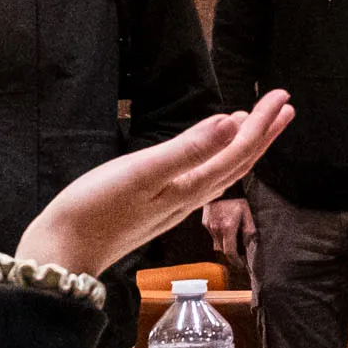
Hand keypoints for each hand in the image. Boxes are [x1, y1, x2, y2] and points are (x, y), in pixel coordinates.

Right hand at [19, 93, 294, 278]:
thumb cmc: (95, 210)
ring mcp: (174, 205)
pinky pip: (202, 180)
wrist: (63, 252)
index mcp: (190, 187)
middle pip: (238, 163)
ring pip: (222, 173)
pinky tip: (213, 158)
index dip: (263, 123)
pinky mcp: (157, 208)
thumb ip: (187, 149)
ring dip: (243, 147)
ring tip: (257, 124)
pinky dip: (217, 161)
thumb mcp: (141, 174)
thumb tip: (232, 122)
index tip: (282, 95)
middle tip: (284, 104)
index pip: (239, 151)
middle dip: (263, 133)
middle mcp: (190, 198)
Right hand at [203, 197, 252, 261]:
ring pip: (216, 243)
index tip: (240, 265)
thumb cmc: (237, 200)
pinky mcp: (205, 222)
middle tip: (238, 254)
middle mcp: (216, 229)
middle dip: (229, 255)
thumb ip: (249, 231)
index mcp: (228, 227)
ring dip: (223, 245)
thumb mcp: (247, 214)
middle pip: (222, 250)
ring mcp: (209, 226)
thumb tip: (247, 244)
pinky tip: (224, 228)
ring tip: (231, 239)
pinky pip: (212, 235)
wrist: (221, 186)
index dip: (235, 261)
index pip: (230, 252)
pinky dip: (218, 236)